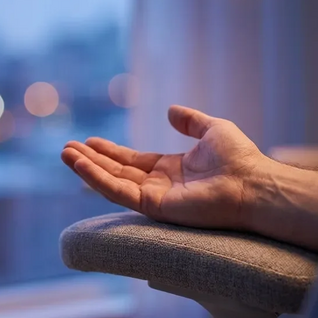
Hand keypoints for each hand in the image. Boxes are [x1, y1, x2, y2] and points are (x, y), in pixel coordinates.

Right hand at [61, 105, 269, 229]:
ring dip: (86, 168)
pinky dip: (96, 178)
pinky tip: (80, 163)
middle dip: (91, 159)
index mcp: (172, 170)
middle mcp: (159, 185)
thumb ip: (190, 121)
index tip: (90, 141)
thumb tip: (170, 110)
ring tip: (65, 153)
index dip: (110, 151)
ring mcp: (154, 198)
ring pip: (111, 182)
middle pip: (116, 171)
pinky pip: (117, 192)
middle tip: (67, 147)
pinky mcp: (153, 207)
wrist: (253, 184)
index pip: (133, 161)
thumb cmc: (240, 159)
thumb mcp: (213, 129)